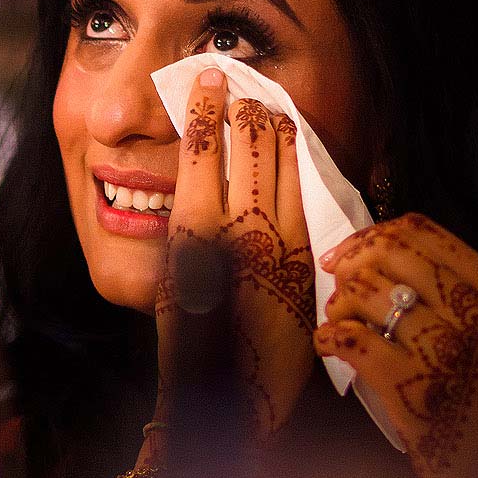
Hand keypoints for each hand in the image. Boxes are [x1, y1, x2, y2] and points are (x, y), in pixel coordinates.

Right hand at [153, 68, 317, 442]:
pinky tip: (296, 148)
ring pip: (281, 164)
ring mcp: (277, 239)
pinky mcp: (306, 256)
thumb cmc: (191, 349)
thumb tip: (189, 198)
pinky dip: (298, 162)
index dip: (203, 108)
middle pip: (245, 146)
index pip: (199, 150)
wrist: (237, 396)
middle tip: (240, 83)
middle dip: (243, 107)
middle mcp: (236, 229)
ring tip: (268, 103)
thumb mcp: (171, 289)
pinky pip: (305, 193)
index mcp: (193, 234)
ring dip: (274, 127)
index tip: (205, 81)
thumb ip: (182, 239)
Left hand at [313, 212, 477, 477]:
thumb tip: (372, 255)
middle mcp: (473, 308)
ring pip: (364, 294)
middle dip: (349, 269)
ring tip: (341, 328)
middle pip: (386, 253)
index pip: (417, 229)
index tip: (343, 258)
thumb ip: (444, 289)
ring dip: (338, 308)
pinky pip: (350, 339)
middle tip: (339, 296)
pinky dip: (328, 338)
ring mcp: (444, 346)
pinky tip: (330, 348)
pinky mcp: (413, 386)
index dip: (367, 237)